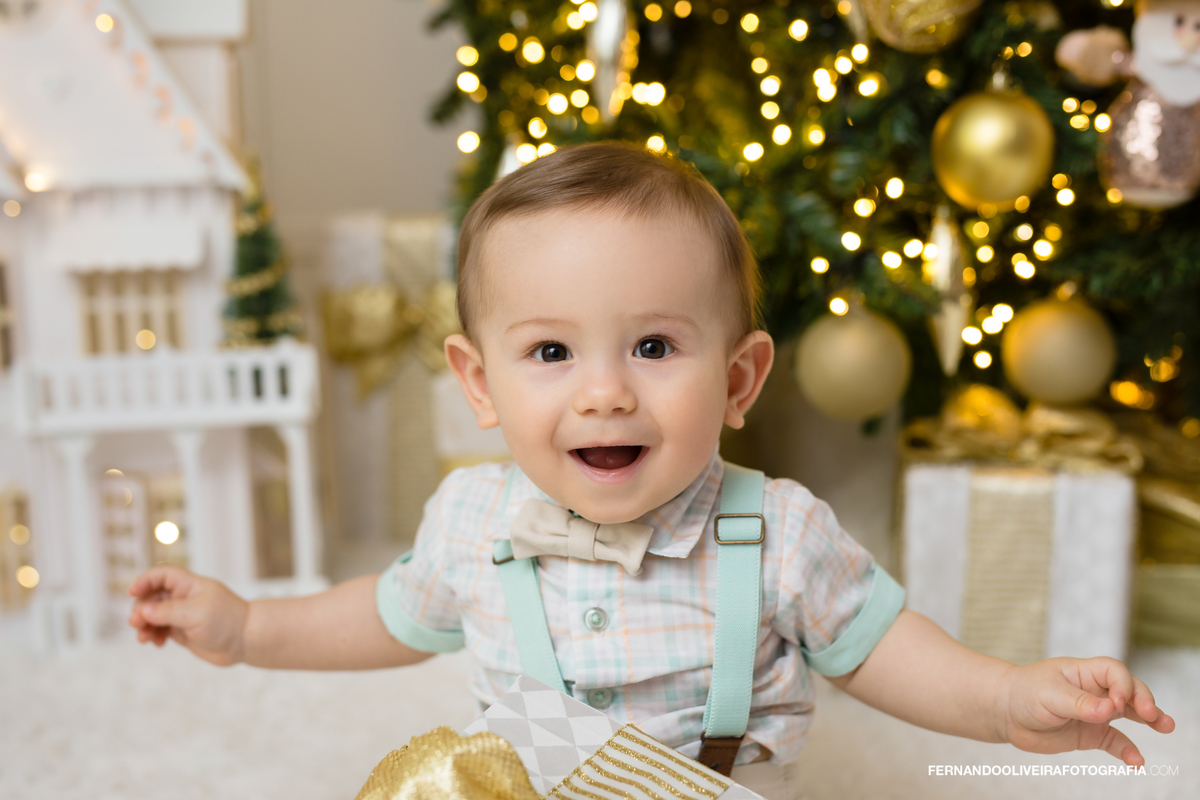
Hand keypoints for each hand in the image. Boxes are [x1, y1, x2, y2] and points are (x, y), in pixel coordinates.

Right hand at [127, 565, 248, 666]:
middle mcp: (184, 597)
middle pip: (152, 597)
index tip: (133, 593)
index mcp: (189, 585)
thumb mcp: (195, 614)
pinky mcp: (182, 630)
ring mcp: (182, 614)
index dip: (146, 580)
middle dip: (141, 609)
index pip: (163, 575)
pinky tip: (156, 643)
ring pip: (154, 615)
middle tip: (137, 624)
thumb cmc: (225, 621)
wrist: (245, 641)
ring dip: (144, 625)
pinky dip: (154, 635)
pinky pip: (160, 629)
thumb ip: (168, 612)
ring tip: (144, 639)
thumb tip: (143, 611)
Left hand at [999, 656, 1174, 765]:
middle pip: (1129, 690)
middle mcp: (1095, 690)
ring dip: (1149, 719)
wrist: (1006, 713)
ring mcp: (1096, 712)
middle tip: (1151, 715)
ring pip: (1130, 714)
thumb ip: (1079, 703)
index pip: (1114, 671)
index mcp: (1084, 672)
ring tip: (1166, 726)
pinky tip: (1137, 762)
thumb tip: (1108, 710)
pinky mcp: (1092, 734)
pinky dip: (1128, 751)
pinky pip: (1116, 742)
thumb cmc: (1024, 693)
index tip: (1118, 702)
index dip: (1123, 684)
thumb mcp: (1048, 694)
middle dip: (1143, 700)